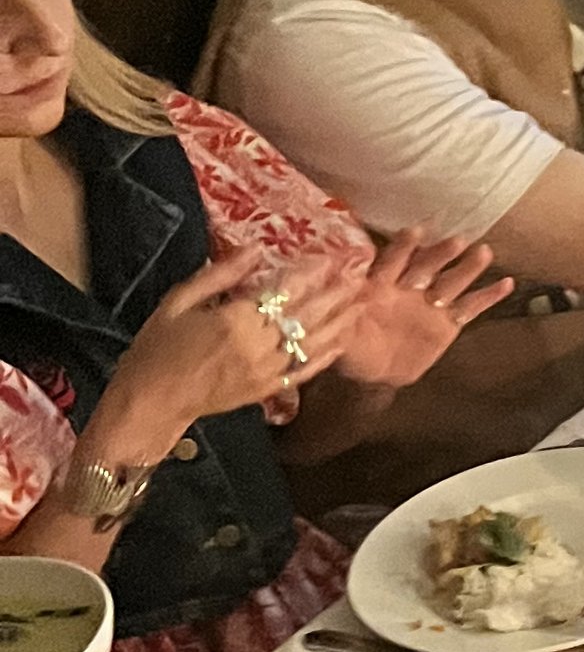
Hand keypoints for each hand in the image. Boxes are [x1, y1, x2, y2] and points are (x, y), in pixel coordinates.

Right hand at [116, 252, 363, 433]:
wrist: (153, 401)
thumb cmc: (158, 347)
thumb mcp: (179, 301)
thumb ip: (220, 276)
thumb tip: (254, 249)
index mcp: (234, 319)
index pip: (282, 290)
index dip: (309, 273)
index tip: (329, 258)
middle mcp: (258, 344)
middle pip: (306, 314)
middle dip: (334, 293)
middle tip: (357, 274)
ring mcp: (267, 370)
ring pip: (313, 341)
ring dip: (339, 321)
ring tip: (362, 302)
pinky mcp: (268, 389)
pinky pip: (304, 370)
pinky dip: (326, 355)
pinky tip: (343, 340)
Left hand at [331, 232, 512, 390]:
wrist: (370, 370)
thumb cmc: (351, 344)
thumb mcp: (337, 327)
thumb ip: (341, 308)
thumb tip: (335, 292)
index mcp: (380, 285)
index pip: (392, 261)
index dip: (404, 248)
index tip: (416, 232)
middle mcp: (408, 289)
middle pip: (427, 267)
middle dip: (441, 255)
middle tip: (457, 242)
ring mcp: (430, 305)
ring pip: (451, 282)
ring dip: (467, 268)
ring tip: (484, 253)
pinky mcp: (447, 324)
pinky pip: (469, 308)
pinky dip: (487, 296)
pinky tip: (505, 283)